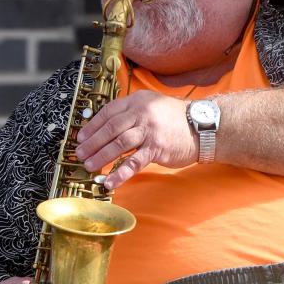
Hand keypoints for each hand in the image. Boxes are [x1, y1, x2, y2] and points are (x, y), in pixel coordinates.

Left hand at [75, 90, 199, 189]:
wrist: (203, 127)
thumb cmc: (177, 120)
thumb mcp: (153, 107)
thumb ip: (133, 114)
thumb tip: (109, 128)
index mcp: (138, 101)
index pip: (108, 113)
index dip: (92, 126)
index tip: (81, 137)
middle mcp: (142, 113)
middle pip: (110, 129)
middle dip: (92, 143)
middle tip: (80, 154)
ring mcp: (150, 131)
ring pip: (118, 144)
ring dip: (101, 156)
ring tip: (89, 166)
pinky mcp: (157, 148)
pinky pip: (134, 163)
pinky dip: (120, 173)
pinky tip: (109, 182)